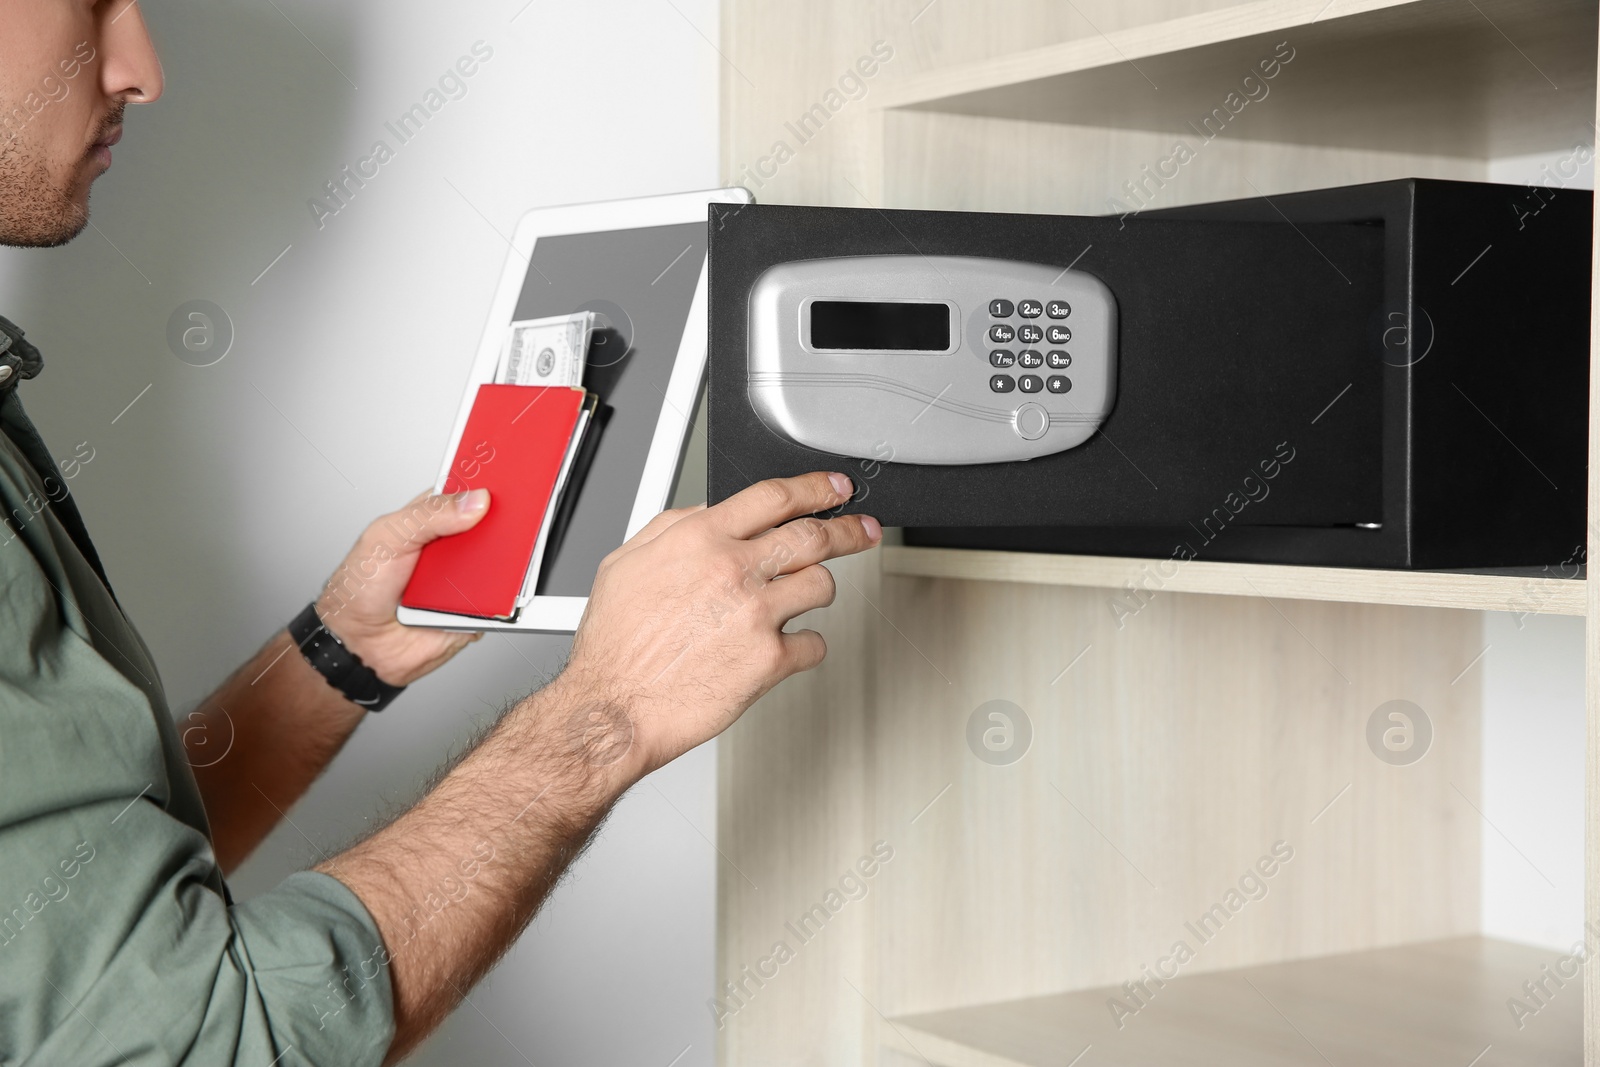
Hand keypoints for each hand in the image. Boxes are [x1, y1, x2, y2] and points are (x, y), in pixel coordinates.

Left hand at [316, 489, 492, 685]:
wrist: (360, 645)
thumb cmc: (360, 587)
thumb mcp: (386, 537)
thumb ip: (428, 515)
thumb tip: (474, 501)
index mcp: (433, 519)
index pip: (469, 491)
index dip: (489, 480)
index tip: (509, 474)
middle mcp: (455, 546)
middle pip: (495, 526)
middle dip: (508, 521)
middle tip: (516, 515)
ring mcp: (469, 576)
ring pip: (505, 562)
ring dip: (508, 561)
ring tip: (502, 556)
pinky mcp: (478, 607)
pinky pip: (502, 598)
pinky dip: (502, 595)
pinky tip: (493, 591)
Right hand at [555, 471, 880, 779]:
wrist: (614, 707)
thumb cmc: (614, 646)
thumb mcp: (625, 563)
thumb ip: (671, 529)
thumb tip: (706, 513)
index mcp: (699, 540)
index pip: (774, 497)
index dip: (816, 487)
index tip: (835, 489)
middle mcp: (732, 570)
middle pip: (813, 535)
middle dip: (847, 529)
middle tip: (861, 530)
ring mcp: (755, 615)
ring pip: (821, 584)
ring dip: (819, 588)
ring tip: (805, 597)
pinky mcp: (769, 660)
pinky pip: (813, 644)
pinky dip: (806, 645)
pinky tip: (786, 646)